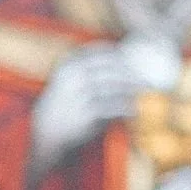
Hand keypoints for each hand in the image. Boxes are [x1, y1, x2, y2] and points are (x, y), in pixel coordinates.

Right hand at [29, 44, 143, 172]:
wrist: (44, 137)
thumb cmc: (61, 110)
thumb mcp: (67, 84)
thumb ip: (86, 71)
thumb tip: (117, 63)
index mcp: (69, 65)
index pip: (100, 52)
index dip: (119, 56)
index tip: (132, 62)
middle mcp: (73, 77)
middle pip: (110, 68)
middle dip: (130, 72)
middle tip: (146, 78)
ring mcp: (79, 95)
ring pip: (113, 86)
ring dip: (131, 89)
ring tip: (143, 92)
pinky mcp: (85, 114)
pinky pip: (111, 108)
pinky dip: (124, 109)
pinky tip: (133, 112)